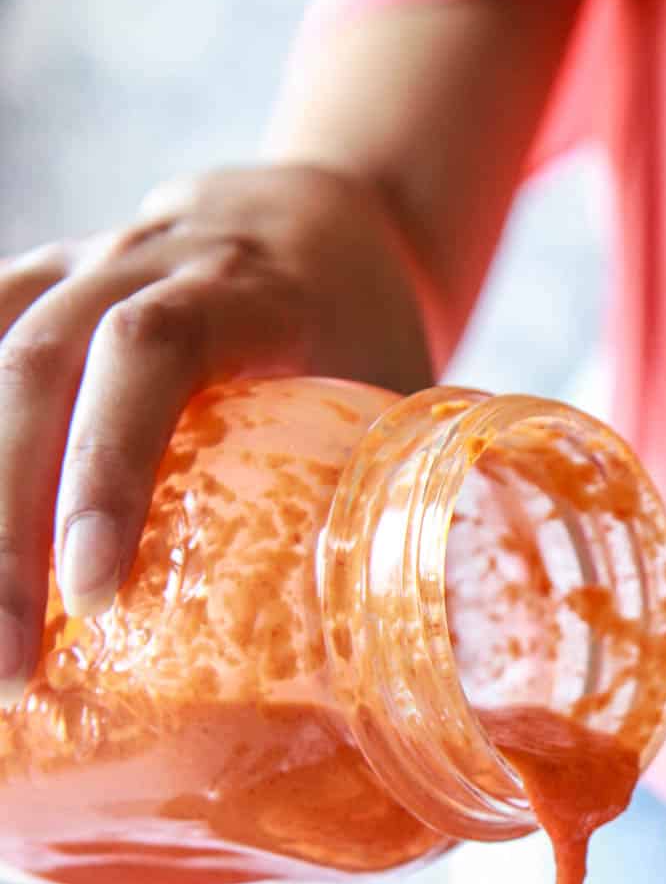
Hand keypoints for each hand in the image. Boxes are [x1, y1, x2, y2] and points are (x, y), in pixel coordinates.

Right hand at [0, 163, 431, 698]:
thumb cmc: (367, 332)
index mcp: (251, 285)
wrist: (328, 219)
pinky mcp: (40, 289)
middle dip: (8, 529)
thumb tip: (407, 649)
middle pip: (40, 368)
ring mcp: (79, 266)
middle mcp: (145, 260)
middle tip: (10, 663)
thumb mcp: (399, 395)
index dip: (110, 464)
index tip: (95, 591)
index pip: (154, 352)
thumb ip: (399, 495)